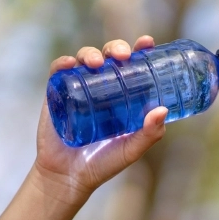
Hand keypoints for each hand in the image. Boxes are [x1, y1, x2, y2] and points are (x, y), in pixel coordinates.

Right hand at [31, 35, 165, 204]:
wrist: (68, 177)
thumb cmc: (103, 163)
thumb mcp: (130, 150)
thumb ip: (149, 134)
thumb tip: (163, 110)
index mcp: (122, 94)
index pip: (132, 65)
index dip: (140, 50)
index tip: (147, 42)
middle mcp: (101, 86)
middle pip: (109, 56)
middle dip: (116, 48)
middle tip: (123, 56)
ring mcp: (77, 87)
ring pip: (84, 58)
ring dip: (91, 53)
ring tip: (96, 62)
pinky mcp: (55, 94)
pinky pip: (57, 71)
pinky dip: (63, 63)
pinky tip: (69, 64)